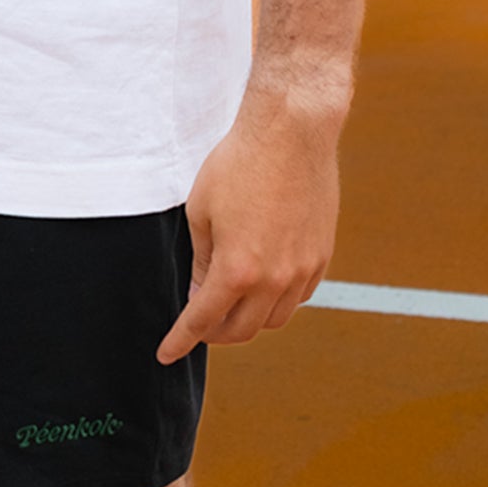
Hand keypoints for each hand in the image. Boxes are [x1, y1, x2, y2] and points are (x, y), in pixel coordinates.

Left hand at [157, 92, 341, 363]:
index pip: (203, 321)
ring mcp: (302, 271)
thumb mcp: (201, 210)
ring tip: (229, 303)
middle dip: (215, 334)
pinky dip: (277, 301)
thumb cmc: (239, 164)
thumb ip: (200, 259)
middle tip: (198, 324)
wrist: (291, 133)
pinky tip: (263, 285)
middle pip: (242, 331)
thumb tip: (199, 291)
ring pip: (274, 319)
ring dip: (249, 319)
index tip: (166, 353)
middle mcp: (274, 280)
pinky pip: (298, 297)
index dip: (181, 340)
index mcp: (237, 270)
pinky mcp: (321, 257)